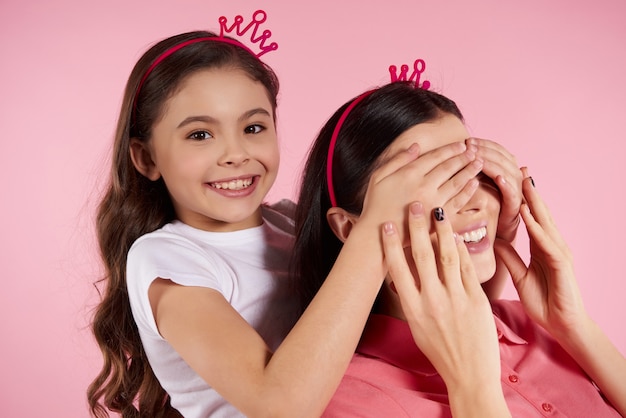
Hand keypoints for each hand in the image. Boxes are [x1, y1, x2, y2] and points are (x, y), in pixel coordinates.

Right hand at [360, 141, 482, 244]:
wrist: (376, 235)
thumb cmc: (375, 205)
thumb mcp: (378, 176)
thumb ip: (398, 159)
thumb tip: (416, 146)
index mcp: (409, 174)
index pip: (436, 156)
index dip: (450, 149)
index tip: (461, 145)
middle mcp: (423, 186)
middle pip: (449, 167)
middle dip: (464, 157)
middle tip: (475, 151)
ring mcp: (432, 202)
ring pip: (456, 183)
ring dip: (469, 172)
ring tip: (479, 163)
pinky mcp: (437, 219)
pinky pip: (457, 203)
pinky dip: (468, 193)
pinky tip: (474, 185)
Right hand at [382, 203, 500, 393]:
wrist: (470, 375)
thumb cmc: (441, 352)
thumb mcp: (417, 327)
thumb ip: (412, 299)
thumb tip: (404, 274)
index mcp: (413, 309)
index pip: (397, 269)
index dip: (391, 244)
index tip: (386, 225)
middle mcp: (432, 301)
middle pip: (422, 255)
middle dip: (417, 227)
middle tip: (414, 205)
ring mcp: (456, 299)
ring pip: (447, 255)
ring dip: (441, 230)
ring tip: (437, 211)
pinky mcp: (477, 299)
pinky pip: (468, 267)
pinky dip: (462, 248)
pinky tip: (457, 235)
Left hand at [467, 137, 521, 243]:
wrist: (497, 224)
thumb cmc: (485, 199)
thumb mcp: (478, 179)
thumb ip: (474, 165)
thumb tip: (461, 148)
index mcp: (506, 165)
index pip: (496, 149)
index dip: (483, 144)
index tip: (467, 141)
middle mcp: (514, 173)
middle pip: (501, 157)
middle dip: (484, 150)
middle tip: (469, 147)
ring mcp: (516, 187)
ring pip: (506, 170)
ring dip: (492, 163)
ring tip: (478, 158)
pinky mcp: (516, 203)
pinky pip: (512, 191)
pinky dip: (506, 183)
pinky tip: (498, 178)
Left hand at [494, 169, 586, 336]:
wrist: (563, 325)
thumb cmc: (543, 302)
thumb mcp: (519, 276)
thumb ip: (509, 257)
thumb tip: (495, 241)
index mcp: (540, 247)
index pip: (528, 217)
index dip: (519, 198)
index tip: (507, 178)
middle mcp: (551, 245)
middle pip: (538, 213)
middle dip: (528, 190)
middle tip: (517, 166)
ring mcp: (558, 252)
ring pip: (543, 221)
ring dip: (533, 200)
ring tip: (522, 179)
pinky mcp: (561, 264)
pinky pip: (546, 242)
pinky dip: (536, 226)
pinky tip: (527, 213)